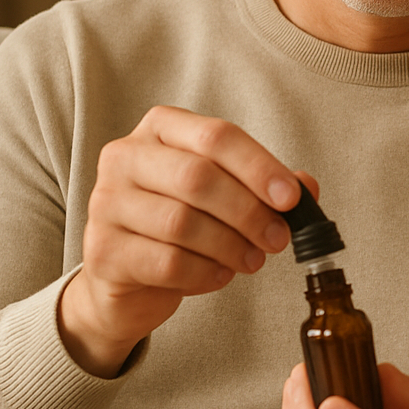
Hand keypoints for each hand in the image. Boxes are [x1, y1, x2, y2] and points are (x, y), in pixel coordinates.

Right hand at [59, 105, 315, 377]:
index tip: (292, 198)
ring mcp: (106, 203)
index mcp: (160, 129)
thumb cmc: (181, 224)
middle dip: (248, 212)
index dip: (259, 167)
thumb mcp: (224, 195)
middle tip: (278, 238)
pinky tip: (220, 274)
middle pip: (197, 178)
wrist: (127, 278)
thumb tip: (307, 187)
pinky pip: (166, 262)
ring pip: (181, 222)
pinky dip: (205, 272)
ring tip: (253, 260)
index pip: (216, 136)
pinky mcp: (101, 250)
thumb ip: (265, 186)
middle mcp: (124, 157)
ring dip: (230, 245)